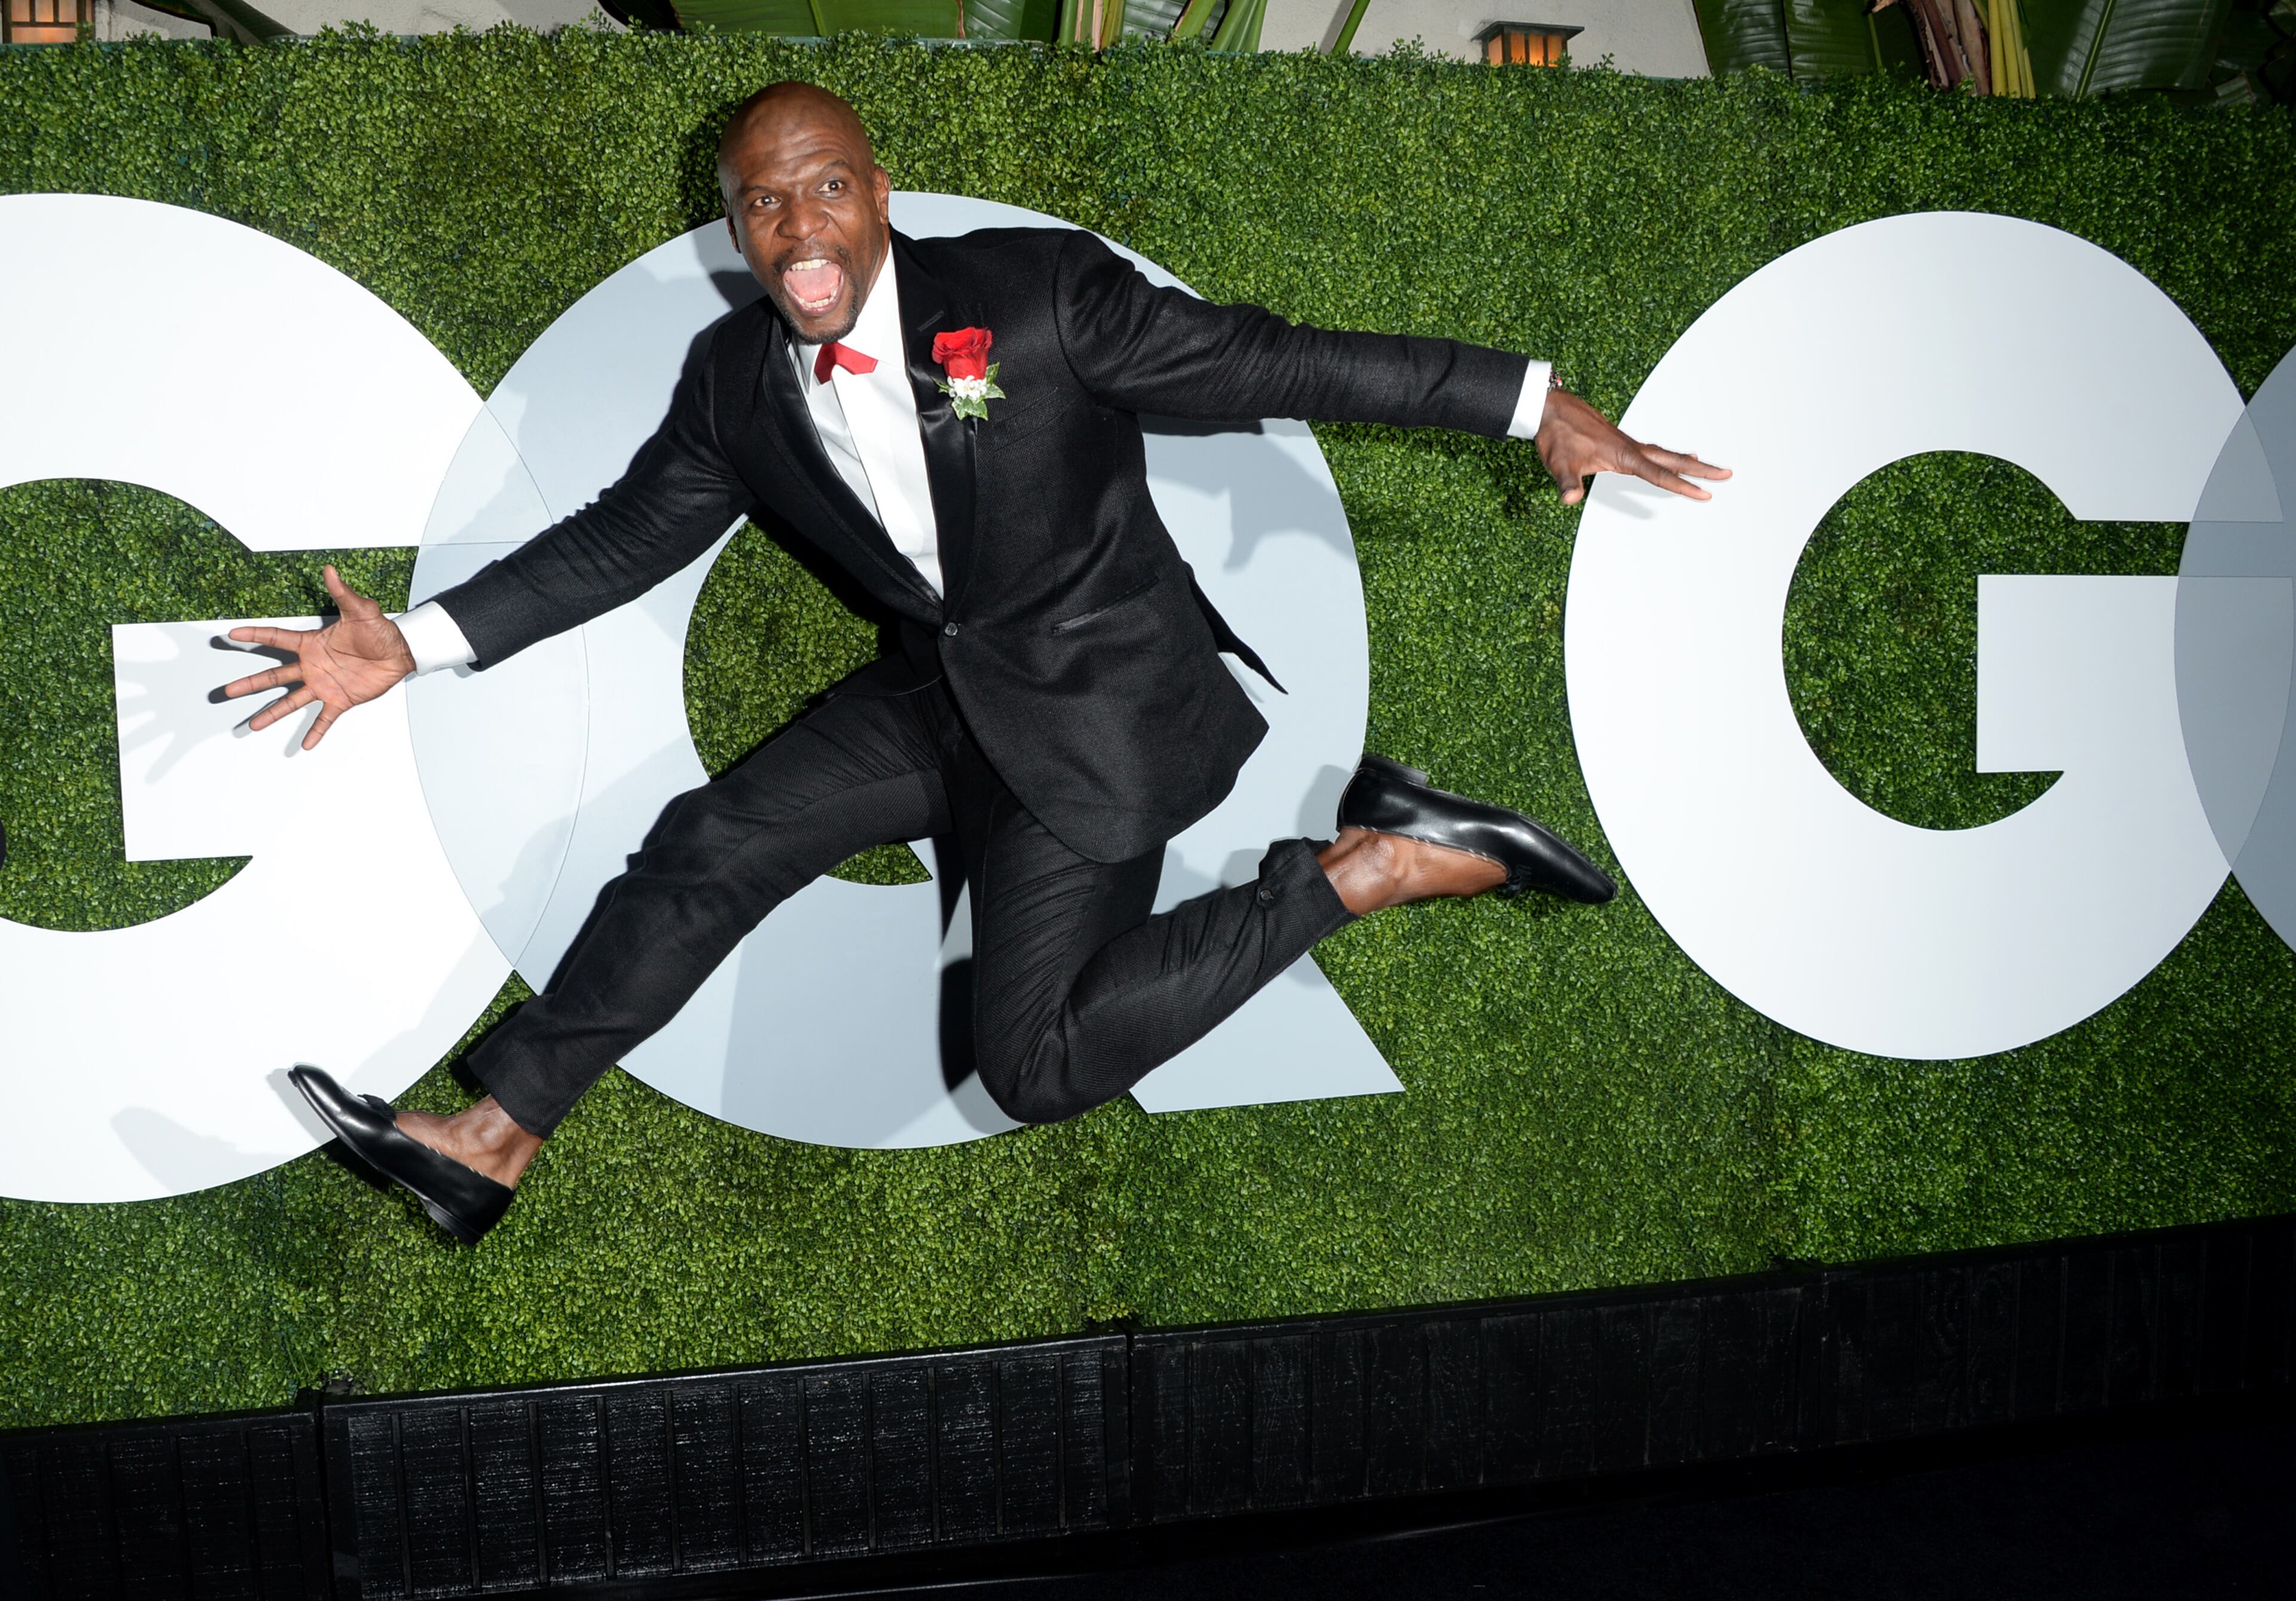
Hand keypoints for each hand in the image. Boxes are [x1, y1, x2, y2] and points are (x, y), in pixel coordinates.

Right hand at [221, 565, 415, 749]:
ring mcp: (324, 684)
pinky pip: (325, 718)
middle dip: (250, 684)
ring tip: (253, 726)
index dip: (255, 635)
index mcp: (312, 643)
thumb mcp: (361, 609)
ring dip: (272, 713)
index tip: (231, 634)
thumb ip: (342, 592)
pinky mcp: (340, 699)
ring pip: (292, 701)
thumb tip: (330, 569)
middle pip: (274, 676)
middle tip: (227, 691)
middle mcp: (311, 666)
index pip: (277, 637)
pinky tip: (305, 746)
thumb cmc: (379, 630)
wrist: (401, 651)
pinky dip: (316, 732)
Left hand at [1536, 389, 1730, 506]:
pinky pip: (1652, 451)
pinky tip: (1669, 458)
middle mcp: (1631, 448)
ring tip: (1708, 467)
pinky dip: (1667, 456)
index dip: (1683, 486)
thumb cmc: (1556, 435)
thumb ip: (1567, 482)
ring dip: (1687, 462)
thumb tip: (1570, 498)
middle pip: (1673, 460)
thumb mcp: (1559, 464)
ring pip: (1664, 454)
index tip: (1706, 494)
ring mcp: (1627, 444)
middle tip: (1728, 474)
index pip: (1659, 474)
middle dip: (1701, 469)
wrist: (1549, 408)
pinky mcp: (1619, 442)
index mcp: (1624, 455)